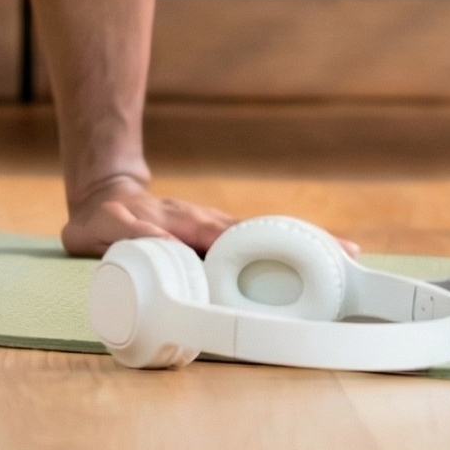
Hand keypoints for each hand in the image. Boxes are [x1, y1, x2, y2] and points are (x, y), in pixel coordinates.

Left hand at [60, 180, 362, 259]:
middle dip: (302, 240)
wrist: (106, 195)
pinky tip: (326, 253)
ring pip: (265, 234)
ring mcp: (215, 226)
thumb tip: (167, 247)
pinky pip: (257, 239)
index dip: (261, 245)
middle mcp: (206, 222)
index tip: (297, 254)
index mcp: (183, 224)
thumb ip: (128, 236)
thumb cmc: (102, 221)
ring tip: (350, 254)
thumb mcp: (100, 230)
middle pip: (260, 233)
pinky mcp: (219, 234)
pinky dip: (290, 244)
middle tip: (346, 253)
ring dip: (305, 242)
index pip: (228, 236)